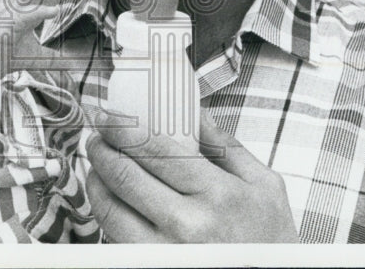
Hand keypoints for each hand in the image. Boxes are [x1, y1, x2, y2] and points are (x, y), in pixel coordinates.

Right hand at [0, 0, 94, 70]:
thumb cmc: (3, 56)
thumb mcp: (37, 58)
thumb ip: (55, 59)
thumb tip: (74, 63)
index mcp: (29, 13)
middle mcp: (22, 8)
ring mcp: (14, 13)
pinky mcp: (7, 24)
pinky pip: (25, 15)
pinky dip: (39, 11)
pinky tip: (55, 10)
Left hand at [85, 108, 298, 242]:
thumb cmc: (268, 241)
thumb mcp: (264, 186)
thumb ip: (226, 146)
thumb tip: (195, 112)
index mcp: (217, 194)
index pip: (154, 150)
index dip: (123, 130)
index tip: (110, 118)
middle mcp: (188, 225)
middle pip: (124, 177)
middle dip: (102, 150)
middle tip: (97, 137)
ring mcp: (166, 253)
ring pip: (111, 210)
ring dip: (96, 181)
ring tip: (98, 165)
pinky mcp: (152, 268)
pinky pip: (116, 238)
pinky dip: (107, 213)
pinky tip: (110, 198)